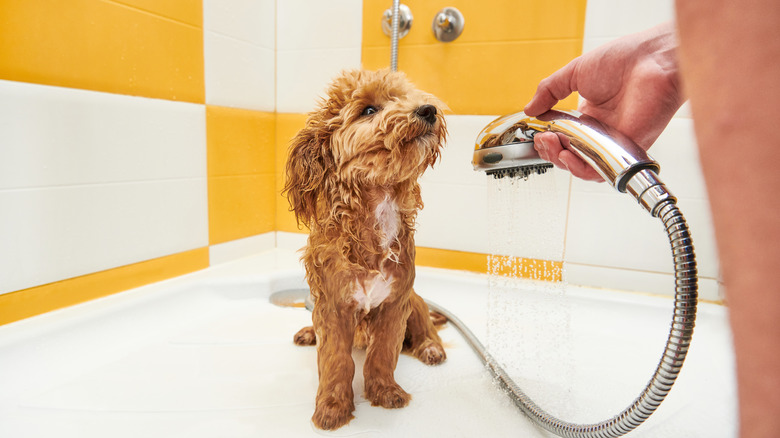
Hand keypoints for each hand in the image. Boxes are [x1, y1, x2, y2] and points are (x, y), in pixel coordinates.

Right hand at [524, 22, 684, 180]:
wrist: (653, 59)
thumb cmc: (624, 59)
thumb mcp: (575, 72)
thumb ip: (549, 90)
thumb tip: (529, 109)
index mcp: (589, 116)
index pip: (563, 138)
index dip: (548, 140)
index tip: (538, 132)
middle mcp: (600, 132)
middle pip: (569, 155)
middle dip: (550, 152)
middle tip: (543, 140)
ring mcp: (613, 142)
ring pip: (583, 167)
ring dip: (562, 162)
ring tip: (552, 146)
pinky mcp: (626, 150)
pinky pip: (602, 170)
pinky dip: (582, 169)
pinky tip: (568, 156)